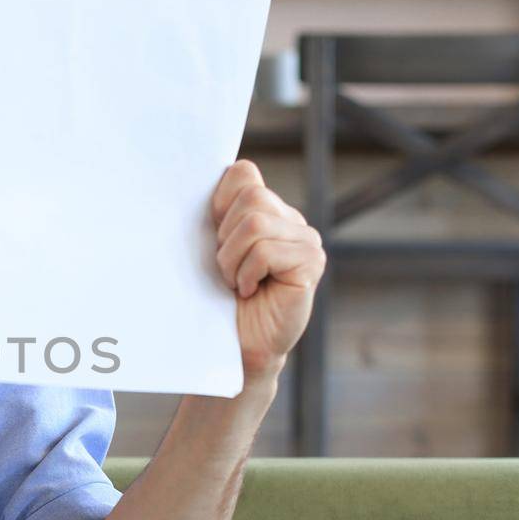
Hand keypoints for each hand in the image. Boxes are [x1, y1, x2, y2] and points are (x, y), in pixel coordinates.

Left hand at [211, 160, 325, 383]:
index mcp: (268, 211)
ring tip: (237, 282)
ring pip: (256, 223)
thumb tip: (207, 175)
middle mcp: (292, 221)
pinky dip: (247, 273)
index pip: (243, 173)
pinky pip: (266, 250)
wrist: (234, 346)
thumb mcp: (211, 249)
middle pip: (250, 196)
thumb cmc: (216, 299)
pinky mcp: (311, 263)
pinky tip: (250, 291)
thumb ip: (216, 214)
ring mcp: (307, 241)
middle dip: (225, 237)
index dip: (219, 203)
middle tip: (228, 268)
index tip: (215, 237)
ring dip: (232, 259)